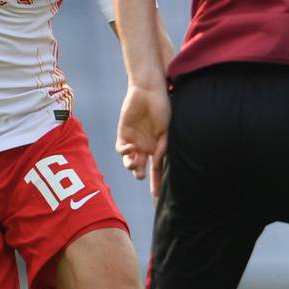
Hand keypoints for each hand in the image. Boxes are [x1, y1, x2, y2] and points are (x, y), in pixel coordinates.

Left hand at [117, 83, 170, 197]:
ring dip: (131, 166)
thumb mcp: (166, 131)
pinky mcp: (123, 133)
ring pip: (129, 161)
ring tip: (134, 164)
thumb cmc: (162, 109)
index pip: (157, 169)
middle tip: (140, 174)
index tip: (157, 196)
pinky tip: (130, 148)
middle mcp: (145, 147)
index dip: (157, 183)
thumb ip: (161, 148)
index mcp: (158, 147)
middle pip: (140, 168)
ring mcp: (134, 141)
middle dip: (139, 174)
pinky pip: (121, 149)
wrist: (149, 91)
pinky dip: (124, 152)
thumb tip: (157, 164)